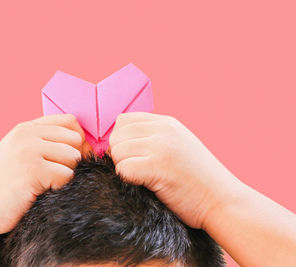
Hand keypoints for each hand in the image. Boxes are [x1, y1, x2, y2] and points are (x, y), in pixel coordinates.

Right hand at [0, 114, 89, 234]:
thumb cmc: (5, 184)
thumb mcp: (20, 152)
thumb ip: (45, 142)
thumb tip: (84, 145)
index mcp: (26, 129)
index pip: (69, 121)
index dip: (78, 140)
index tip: (72, 157)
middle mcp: (27, 135)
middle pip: (75, 139)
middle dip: (73, 159)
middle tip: (56, 174)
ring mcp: (29, 151)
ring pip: (73, 157)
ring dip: (66, 174)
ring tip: (45, 183)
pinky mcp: (32, 171)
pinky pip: (66, 175)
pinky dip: (59, 187)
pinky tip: (41, 191)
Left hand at [109, 112, 240, 228]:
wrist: (223, 201)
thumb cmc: (198, 179)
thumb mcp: (178, 145)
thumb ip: (153, 138)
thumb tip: (119, 143)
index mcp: (167, 122)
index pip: (124, 120)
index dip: (122, 140)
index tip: (133, 156)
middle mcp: (163, 130)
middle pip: (117, 135)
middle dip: (119, 154)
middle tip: (137, 169)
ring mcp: (161, 147)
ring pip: (117, 152)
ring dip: (123, 167)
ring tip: (143, 177)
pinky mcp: (157, 167)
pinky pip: (123, 169)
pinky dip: (127, 180)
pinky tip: (145, 184)